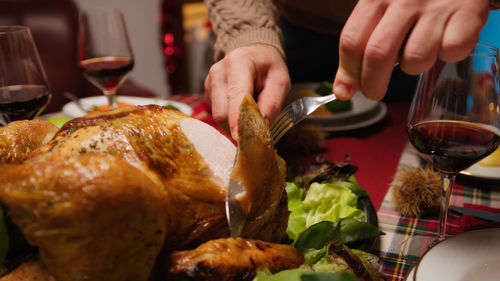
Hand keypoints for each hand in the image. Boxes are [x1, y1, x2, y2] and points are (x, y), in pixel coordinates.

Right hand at [204, 43, 289, 138]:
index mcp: (238, 64)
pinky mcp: (207, 93)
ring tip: (250, 111)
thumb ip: (272, 104)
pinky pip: (217, 113)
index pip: (235, 97)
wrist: (253, 53)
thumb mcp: (280, 81)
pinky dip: (230, 117)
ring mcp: (209, 83)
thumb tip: (260, 129)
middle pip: (222, 112)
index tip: (242, 139)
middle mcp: (219, 72)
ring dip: (235, 122)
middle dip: (238, 126)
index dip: (238, 120)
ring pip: (218, 117)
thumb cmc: (268, 66)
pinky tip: (240, 107)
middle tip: (256, 129)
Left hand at [333, 0, 489, 100]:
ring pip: (416, 59)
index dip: (348, 73)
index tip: (347, 90)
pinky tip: (447, 40)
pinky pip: (452, 51)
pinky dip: (450, 54)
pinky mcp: (468, 11)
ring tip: (420, 51)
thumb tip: (343, 88)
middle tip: (374, 92)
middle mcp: (404, 0)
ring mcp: (436, 6)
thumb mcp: (384, 8)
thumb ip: (361, 43)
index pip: (352, 41)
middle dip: (373, 84)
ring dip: (415, 67)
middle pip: (378, 54)